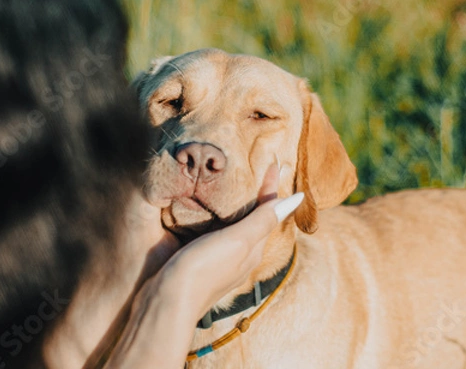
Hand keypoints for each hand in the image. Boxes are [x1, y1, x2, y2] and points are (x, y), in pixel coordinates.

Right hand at [105, 164, 303, 368]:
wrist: (167, 303)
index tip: (275, 161)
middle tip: (258, 169)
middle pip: (256, 220)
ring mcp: (221, 261)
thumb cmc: (204, 268)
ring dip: (239, 206)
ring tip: (235, 185)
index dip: (271, 186)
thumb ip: (264, 219)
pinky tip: (209, 212)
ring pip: (237, 227)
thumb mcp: (238, 240)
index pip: (269, 210)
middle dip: (259, 196)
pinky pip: (218, 234)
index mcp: (253, 248)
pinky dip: (220, 217)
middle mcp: (241, 256)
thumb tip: (298, 199)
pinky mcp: (201, 263)